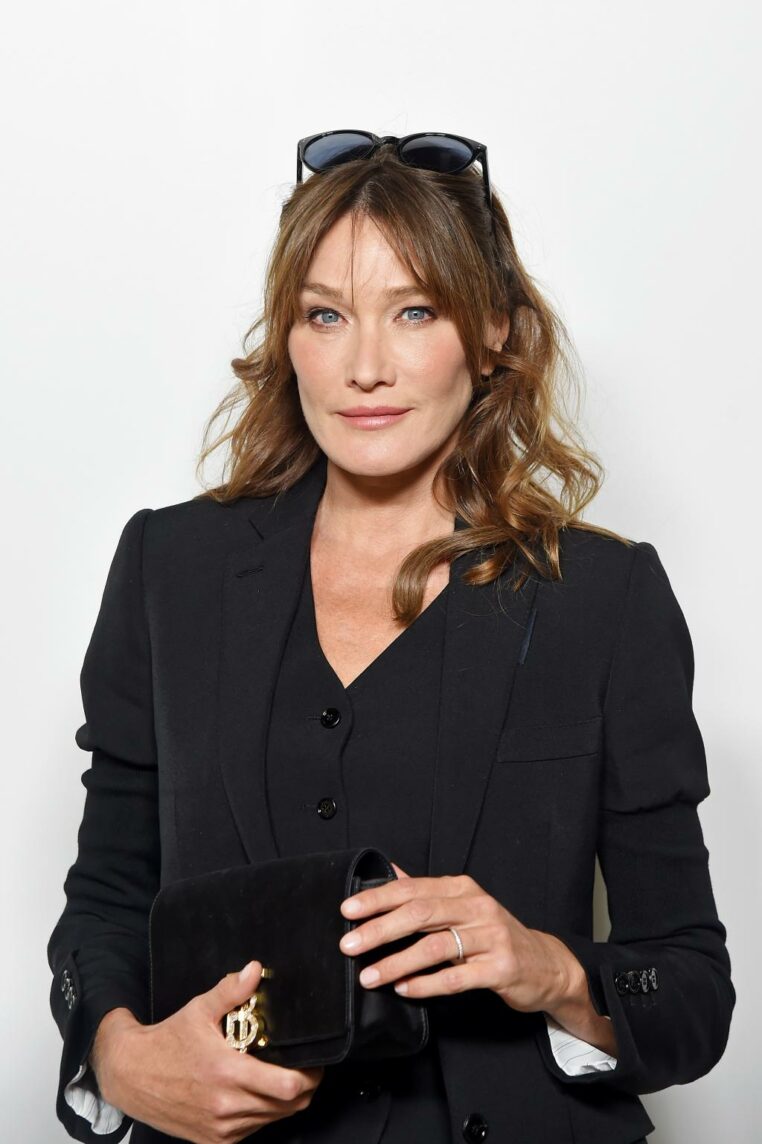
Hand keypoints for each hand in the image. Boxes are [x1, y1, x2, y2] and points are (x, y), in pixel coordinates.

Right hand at [90, 961, 323, 1143]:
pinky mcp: (214, 1141)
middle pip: (289, 1106)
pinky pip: (253, 1130)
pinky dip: (262, 1114)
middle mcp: (227, 1106)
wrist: (130, 1076)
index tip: (313, 1060)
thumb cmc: (166, 1042)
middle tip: (304, 1067)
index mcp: (228, 1074)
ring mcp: (221, 1128)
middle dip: (303, 1087)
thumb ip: (231, 991)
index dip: (310, 1075)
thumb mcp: (199, 1010)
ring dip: (283, 1101)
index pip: (288, 1087)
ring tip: (281, 1077)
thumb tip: (255, 969)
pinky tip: (256, 1093)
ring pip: (273, 1120)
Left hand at [339, 865, 579, 1013]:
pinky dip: (427, 984)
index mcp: (462, 889)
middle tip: (349, 945)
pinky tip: (404, 990)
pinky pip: (457, 978)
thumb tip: (391, 871)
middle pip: (420, 913)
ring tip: (369, 976)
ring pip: (436, 947)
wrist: (544, 964)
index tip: (348, 909)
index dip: (378, 898)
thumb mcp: (462, 906)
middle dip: (380, 929)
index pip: (412, 889)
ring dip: (397, 963)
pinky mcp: (500, 969)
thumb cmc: (493, 934)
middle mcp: (477, 907)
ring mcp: (491, 937)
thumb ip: (427, 891)